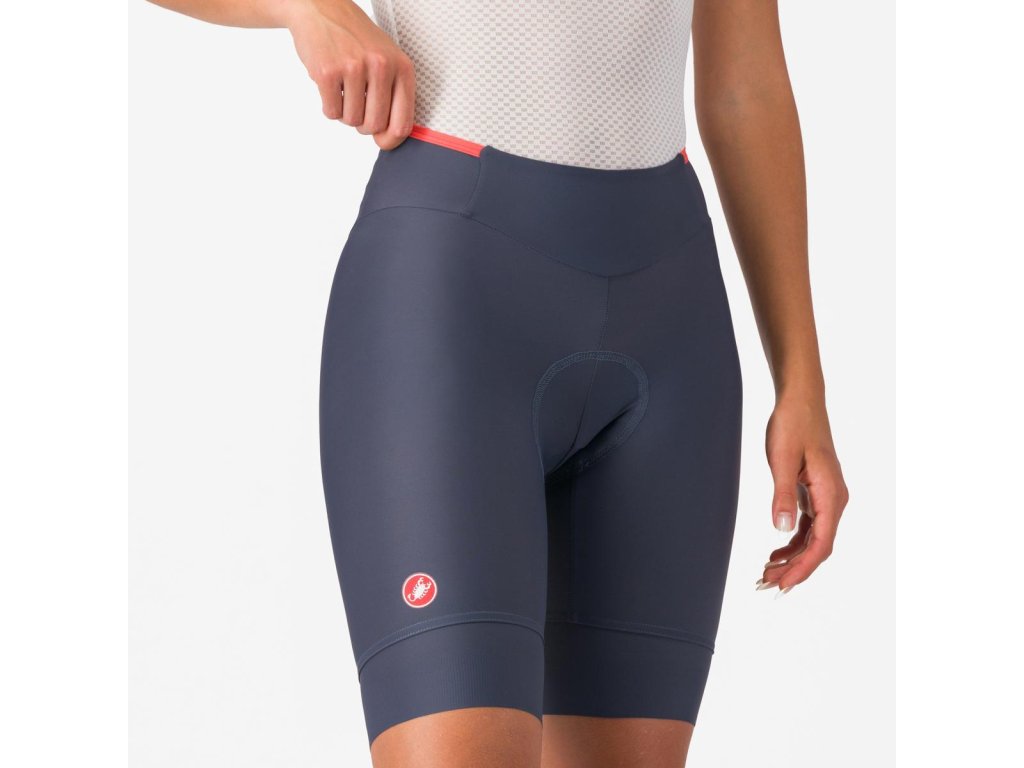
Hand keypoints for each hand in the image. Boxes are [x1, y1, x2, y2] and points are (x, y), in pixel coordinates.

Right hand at [285, 0, 414, 148]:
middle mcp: (381, 66)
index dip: (390, 140)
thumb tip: (387, 140)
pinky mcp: (328, 72)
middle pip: (374, 126)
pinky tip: (331, 86)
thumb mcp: (387, 61)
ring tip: (344, 89)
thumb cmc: (357, 42)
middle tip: (357, 103)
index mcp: (402, 68)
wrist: (322, 9)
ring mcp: (354, 68)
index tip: (381, 141)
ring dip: (344, 112)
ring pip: (351, 120)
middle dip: (362, 123)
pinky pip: (331, 112)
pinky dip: (329, 106)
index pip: (402, 123)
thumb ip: (394, 98)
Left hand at [756, 392, 848, 595]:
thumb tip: (781, 530)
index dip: (802, 568)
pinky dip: (793, 542)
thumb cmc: (793, 425)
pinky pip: (809, 526)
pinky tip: (775, 553)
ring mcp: (827, 497)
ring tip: (767, 573)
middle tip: (766, 584)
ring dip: (792, 558)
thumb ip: (783, 496)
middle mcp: (835, 499)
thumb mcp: (782, 460)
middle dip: (795, 569)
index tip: (782, 585)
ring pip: (814, 539)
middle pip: (819, 547)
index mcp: (831, 494)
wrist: (801, 401)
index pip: (822, 544)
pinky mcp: (817, 492)